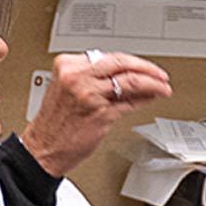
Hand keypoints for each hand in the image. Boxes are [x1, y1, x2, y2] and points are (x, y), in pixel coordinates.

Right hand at [20, 51, 172, 176]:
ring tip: (162, 86)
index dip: (130, 62)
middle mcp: (78, 77)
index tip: (142, 66)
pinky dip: (145, 99)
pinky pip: (129, 103)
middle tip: (159, 74)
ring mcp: (89, 95)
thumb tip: (125, 75)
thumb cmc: (54, 123)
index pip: (108, 56)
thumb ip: (94, 79)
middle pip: (121, 63)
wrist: (43, 149)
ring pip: (130, 81)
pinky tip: (152, 98)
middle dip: (146, 68)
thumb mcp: (67, 90)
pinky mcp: (100, 113)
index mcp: (67, 66)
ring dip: (152, 83)